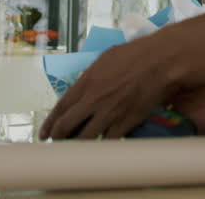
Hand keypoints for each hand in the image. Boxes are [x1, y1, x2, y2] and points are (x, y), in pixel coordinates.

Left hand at [40, 37, 173, 139]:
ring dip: (79, 144)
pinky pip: (109, 141)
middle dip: (59, 137)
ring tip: (77, 148)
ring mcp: (109, 114)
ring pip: (86, 138)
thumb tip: (85, 85)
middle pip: (67, 126)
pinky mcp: (125, 123)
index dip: (50, 123)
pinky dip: (104, 144)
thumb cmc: (134, 54)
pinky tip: (102, 146)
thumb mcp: (105, 59)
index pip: (61, 107)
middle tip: (57, 143)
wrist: (160, 62)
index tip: (44, 133)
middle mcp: (93, 100)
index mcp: (86, 82)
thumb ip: (91, 74)